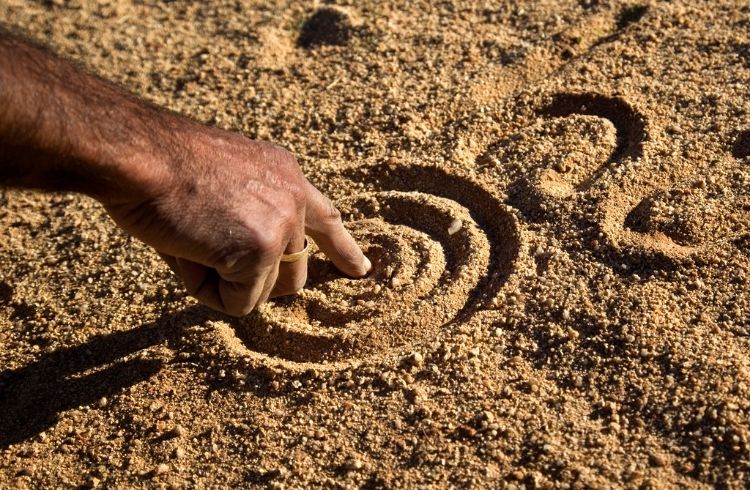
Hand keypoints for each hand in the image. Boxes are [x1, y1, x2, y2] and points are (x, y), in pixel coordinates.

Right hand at [104, 122, 370, 315]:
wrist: (140, 154)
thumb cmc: (161, 168)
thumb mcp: (222, 181)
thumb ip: (249, 217)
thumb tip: (251, 272)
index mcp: (285, 175)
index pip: (326, 218)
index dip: (342, 249)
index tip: (361, 270)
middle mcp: (294, 198)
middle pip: (292, 275)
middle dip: (253, 281)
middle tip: (206, 253)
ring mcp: (282, 225)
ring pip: (265, 292)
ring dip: (225, 283)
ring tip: (190, 240)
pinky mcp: (261, 250)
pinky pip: (239, 303)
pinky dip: (206, 290)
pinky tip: (186, 250)